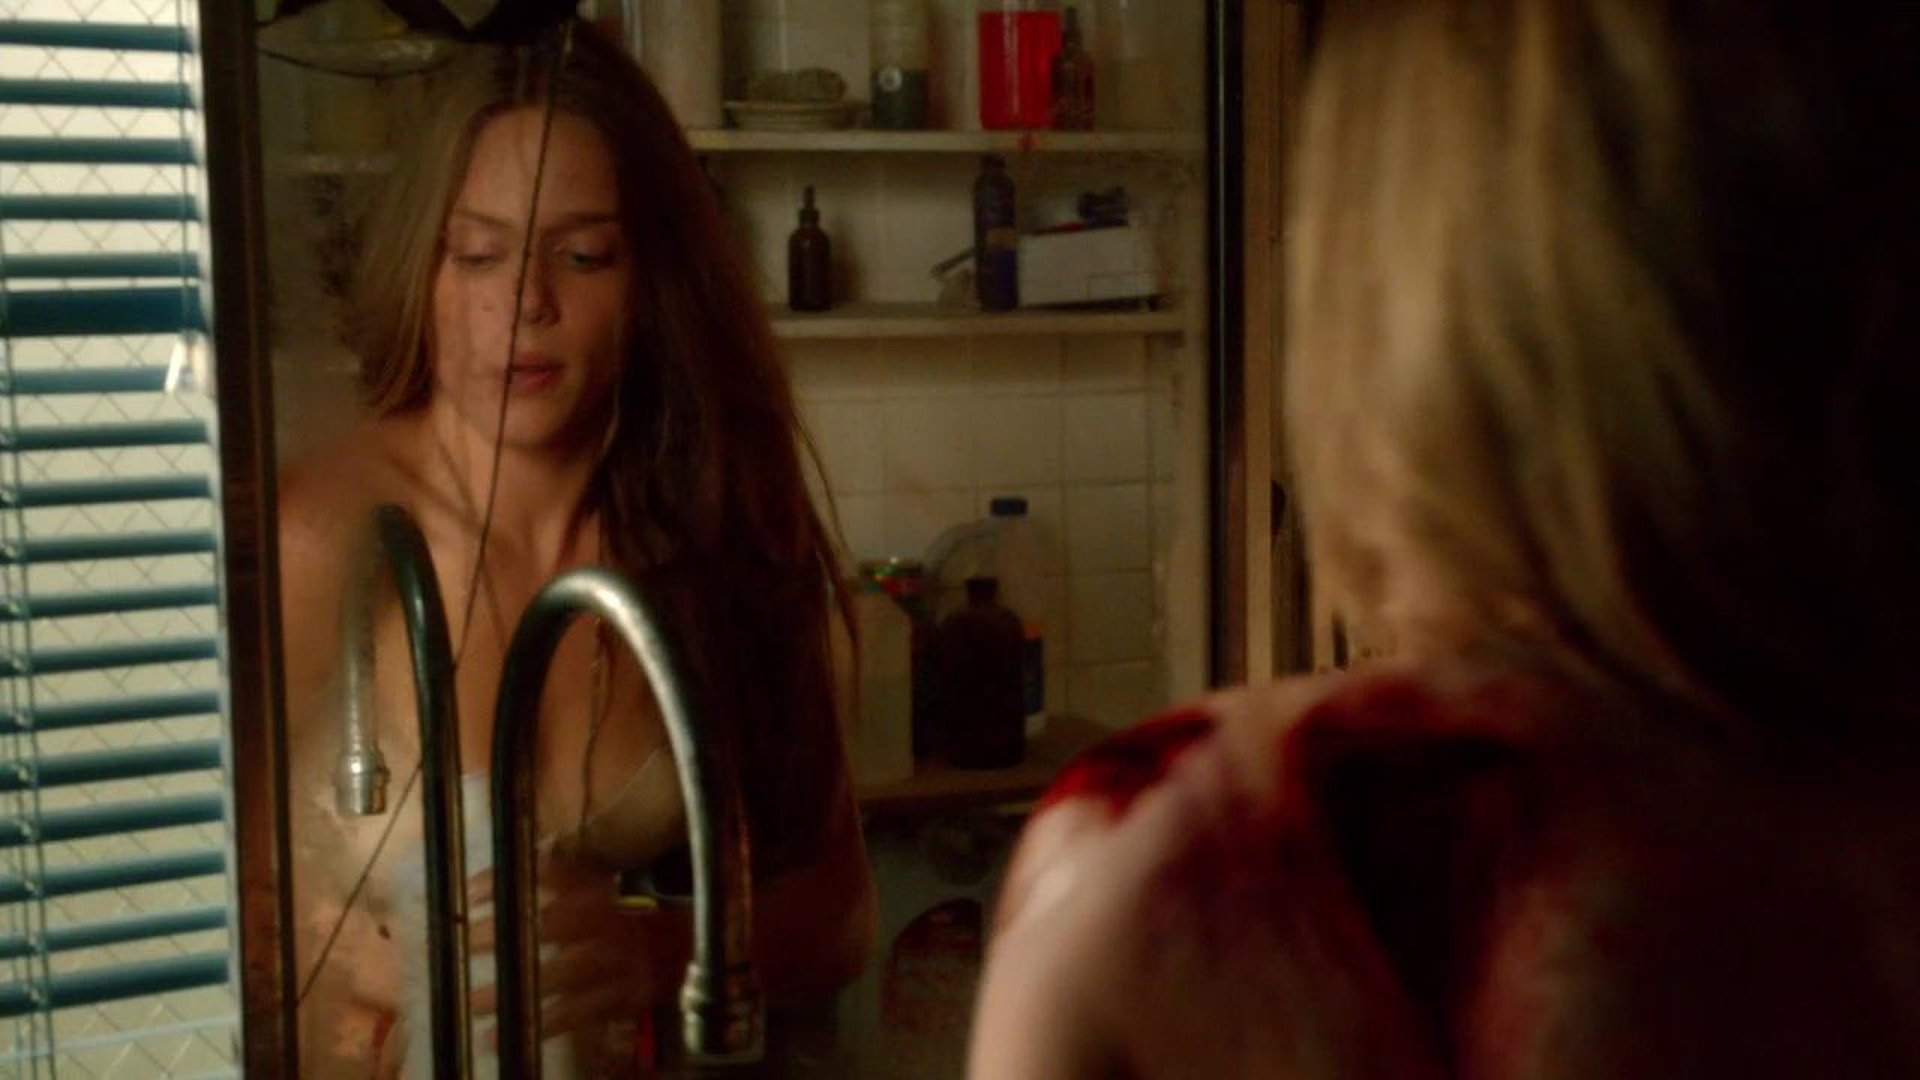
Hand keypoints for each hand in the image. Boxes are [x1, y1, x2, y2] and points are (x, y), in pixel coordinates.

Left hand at [466, 851, 691, 1040]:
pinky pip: (579, 1013)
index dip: (513, 880)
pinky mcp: (624, 998)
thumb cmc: (638, 918)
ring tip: (474, 1002)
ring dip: (518, 988)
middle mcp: (613, 922)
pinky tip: (498, 1036)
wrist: (696, 951)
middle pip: (556, 923)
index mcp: (604, 890)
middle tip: (471, 941)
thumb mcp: (605, 889)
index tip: (472, 891)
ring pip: (564, 975)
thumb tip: (512, 866)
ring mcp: (620, 964)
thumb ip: (566, 878)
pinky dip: (539, 1025)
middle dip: (510, 932)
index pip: (555, 874)